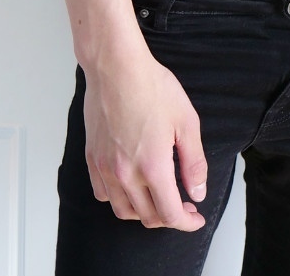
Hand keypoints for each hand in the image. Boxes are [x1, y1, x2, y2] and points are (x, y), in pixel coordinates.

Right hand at [83, 35, 207, 230]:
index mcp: (153, 166)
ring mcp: (105, 168)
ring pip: (123, 211)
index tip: (196, 218)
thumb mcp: (186, 121)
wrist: (116, 67)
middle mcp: (126, 173)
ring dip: (144, 212)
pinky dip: (119, 199)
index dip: (187, 222)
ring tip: (158, 197)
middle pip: (148, 217)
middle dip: (169, 217)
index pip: (170, 215)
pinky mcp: (92, 158)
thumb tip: (198, 192)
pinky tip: (131, 185)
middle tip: (184, 203)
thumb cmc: (152, 87)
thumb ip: (194, 162)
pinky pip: (103, 194)